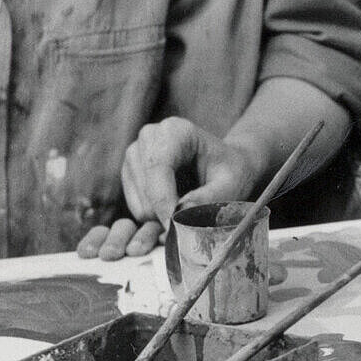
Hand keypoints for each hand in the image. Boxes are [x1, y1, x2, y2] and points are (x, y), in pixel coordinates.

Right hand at [76, 117, 260, 260]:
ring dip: (163, 217)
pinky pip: (136, 211)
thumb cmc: (231, 173)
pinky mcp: (129, 174)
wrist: (224, 168)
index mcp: (175, 131)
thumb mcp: (231, 185)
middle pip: (146, 188)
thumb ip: (208, 198)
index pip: (158, 168)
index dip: (164, 201)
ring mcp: (135, 154)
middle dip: (167, 212)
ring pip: (140, 204)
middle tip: (193, 221)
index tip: (175, 229)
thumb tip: (179, 213)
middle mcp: (149, 137)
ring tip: (189, 209)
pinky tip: (177, 208)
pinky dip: (156, 218)